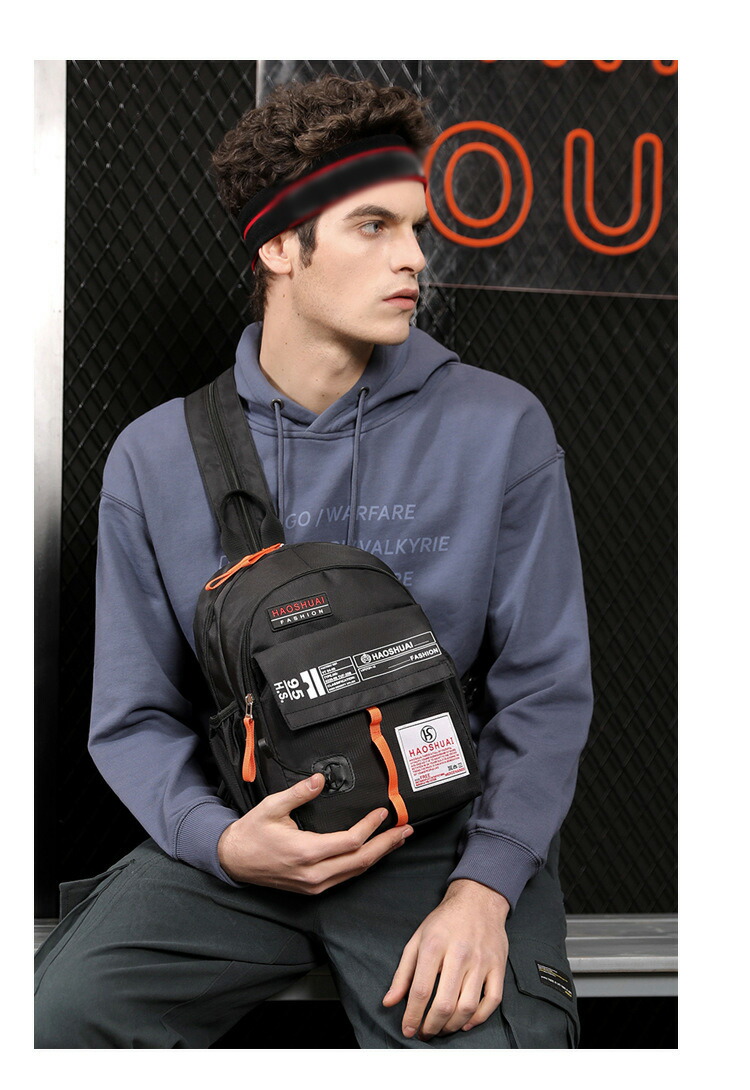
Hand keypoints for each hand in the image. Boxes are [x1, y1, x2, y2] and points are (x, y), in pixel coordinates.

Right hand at [217, 773, 412, 892]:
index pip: (350, 841)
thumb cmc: (252, 833)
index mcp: (306, 852)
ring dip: (379, 855)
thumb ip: (298, 793)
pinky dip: (363, 863)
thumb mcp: (271, 807)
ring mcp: (314, 884)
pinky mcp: (313, 888)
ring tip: (397, 840)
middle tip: (406, 830)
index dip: (371, 827)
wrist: (234, 861)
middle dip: (386, 844)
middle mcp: (314, 873)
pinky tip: (373, 852)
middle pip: (361, 860)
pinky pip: (345, 876)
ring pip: (356, 871)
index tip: (383, 812)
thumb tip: (320, 779)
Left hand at [382, 878, 509, 1038]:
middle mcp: (459, 953)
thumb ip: (403, 972)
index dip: (412, 1016)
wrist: (478, 899)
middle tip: (425, 1033)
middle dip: (431, 1026)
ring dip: (453, 1026)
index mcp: (434, 944)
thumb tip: (389, 1001)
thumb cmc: (444, 922)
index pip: (421, 990)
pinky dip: (479, 1018)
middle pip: (445, 1003)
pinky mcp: (498, 965)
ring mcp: (482, 961)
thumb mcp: (417, 939)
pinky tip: (466, 1023)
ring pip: (468, 1006)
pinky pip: (492, 1000)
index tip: (408, 1030)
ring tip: (442, 1029)